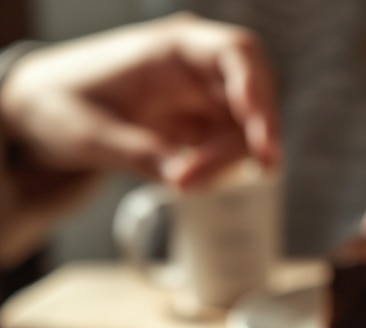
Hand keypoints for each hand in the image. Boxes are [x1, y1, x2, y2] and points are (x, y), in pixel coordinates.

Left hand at [0, 12, 278, 187]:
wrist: (44, 115)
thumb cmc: (60, 104)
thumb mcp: (90, 131)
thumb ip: (138, 151)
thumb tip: (182, 179)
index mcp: (171, 47)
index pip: (235, 55)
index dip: (257, 94)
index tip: (263, 140)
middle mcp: (196, 71)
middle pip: (253, 97)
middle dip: (252, 137)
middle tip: (243, 173)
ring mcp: (202, 103)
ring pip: (244, 131)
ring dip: (225, 162)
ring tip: (182, 183)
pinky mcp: (200, 133)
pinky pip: (227, 153)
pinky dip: (216, 172)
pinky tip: (186, 181)